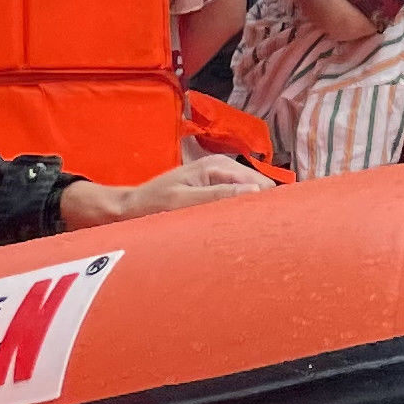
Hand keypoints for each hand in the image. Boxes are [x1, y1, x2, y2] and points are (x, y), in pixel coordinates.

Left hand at [61, 155, 271, 227]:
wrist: (129, 209)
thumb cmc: (152, 206)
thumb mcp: (183, 202)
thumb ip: (217, 196)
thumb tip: (256, 191)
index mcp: (217, 166)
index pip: (259, 184)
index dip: (269, 205)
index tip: (274, 228)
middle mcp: (222, 166)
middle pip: (259, 188)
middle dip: (262, 209)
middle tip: (263, 237)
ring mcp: (219, 177)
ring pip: (250, 195)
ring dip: (250, 213)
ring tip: (251, 235)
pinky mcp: (214, 189)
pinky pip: (238, 199)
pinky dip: (240, 214)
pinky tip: (238, 230)